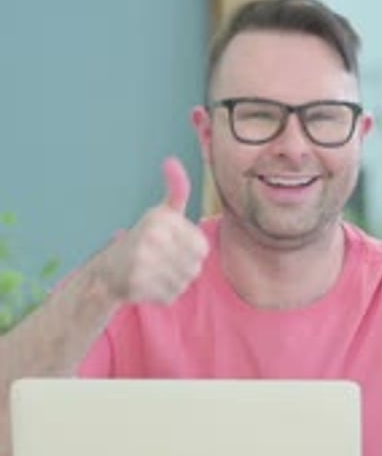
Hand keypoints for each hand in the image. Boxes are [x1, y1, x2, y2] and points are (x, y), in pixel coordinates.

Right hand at [100, 157, 208, 303]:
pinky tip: (149, 285)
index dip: (192, 252)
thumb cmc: (142, 241)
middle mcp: (151, 236)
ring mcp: (142, 261)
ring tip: (156, 273)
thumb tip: (170, 160)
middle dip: (184, 269)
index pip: (202, 247)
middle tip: (164, 264)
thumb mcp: (161, 213)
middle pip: (195, 266)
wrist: (105, 272)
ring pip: (184, 282)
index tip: (174, 248)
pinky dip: (164, 295)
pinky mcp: (136, 283)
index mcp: (160, 218)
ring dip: (175, 282)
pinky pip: (171, 295)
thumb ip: (176, 190)